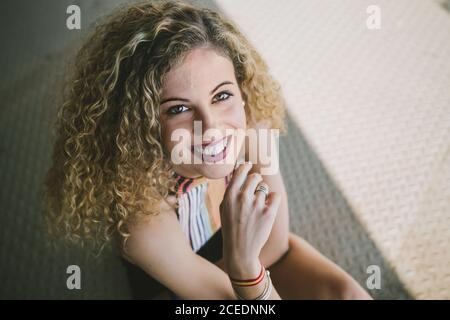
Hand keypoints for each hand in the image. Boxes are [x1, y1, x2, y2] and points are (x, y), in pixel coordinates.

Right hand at [220, 162, 280, 278]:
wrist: (240, 250)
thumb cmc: (231, 228)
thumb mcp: (224, 208)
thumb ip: (231, 190)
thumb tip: (240, 172)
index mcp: (230, 195)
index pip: (241, 171)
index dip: (246, 166)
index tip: (249, 165)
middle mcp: (242, 197)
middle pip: (255, 177)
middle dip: (256, 180)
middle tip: (256, 187)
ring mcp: (256, 205)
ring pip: (265, 187)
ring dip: (263, 194)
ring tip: (257, 206)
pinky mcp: (268, 213)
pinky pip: (275, 196)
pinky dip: (273, 200)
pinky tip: (268, 207)